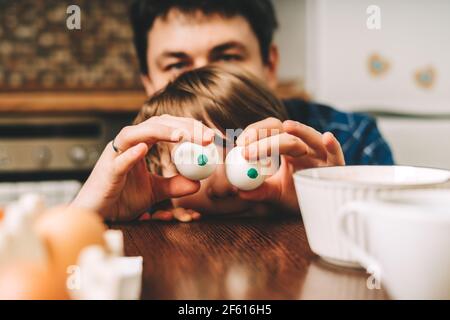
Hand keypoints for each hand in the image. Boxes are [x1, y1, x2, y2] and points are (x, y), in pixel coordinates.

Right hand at [71, 115, 213, 220]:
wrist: (99, 216)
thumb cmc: (121, 199)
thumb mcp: (154, 192)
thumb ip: (174, 185)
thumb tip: (197, 183)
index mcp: (140, 145)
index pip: (168, 127)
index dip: (190, 128)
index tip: (211, 136)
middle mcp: (128, 144)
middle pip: (156, 125)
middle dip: (183, 127)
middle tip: (206, 136)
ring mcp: (115, 155)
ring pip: (136, 134)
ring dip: (160, 132)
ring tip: (182, 136)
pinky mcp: (106, 171)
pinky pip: (119, 160)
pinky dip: (130, 154)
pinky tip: (144, 149)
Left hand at [235, 118, 344, 212]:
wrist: (320, 209)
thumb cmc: (298, 195)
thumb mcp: (276, 192)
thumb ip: (259, 190)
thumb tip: (238, 190)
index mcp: (288, 146)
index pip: (271, 129)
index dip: (256, 132)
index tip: (240, 144)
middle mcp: (305, 145)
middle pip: (286, 135)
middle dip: (266, 141)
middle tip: (247, 151)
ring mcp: (322, 153)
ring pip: (311, 137)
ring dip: (300, 130)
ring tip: (288, 126)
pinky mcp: (337, 165)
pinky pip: (336, 154)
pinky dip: (333, 146)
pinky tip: (327, 138)